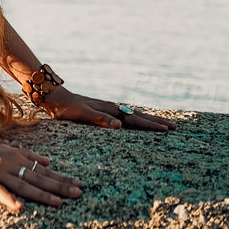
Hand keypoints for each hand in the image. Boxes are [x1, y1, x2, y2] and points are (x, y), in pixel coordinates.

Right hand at [0, 130, 81, 213]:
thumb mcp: (8, 151)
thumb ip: (29, 156)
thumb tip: (49, 162)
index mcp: (18, 158)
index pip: (44, 171)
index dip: (61, 178)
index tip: (79, 185)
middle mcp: (11, 163)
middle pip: (38, 177)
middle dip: (58, 185)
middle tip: (77, 193)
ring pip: (23, 184)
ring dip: (40, 193)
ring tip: (57, 202)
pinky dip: (9, 198)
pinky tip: (20, 207)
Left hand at [38, 86, 172, 131]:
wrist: (54, 97)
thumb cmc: (67, 108)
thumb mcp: (82, 114)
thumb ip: (100, 120)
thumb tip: (119, 126)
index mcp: (110, 110)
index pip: (135, 119)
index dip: (151, 125)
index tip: (167, 130)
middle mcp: (112, 108)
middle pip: (139, 115)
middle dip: (156, 122)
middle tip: (174, 127)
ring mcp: (108, 109)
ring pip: (133, 115)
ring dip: (148, 120)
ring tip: (162, 124)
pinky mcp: (102, 111)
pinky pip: (125, 116)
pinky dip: (136, 119)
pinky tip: (136, 122)